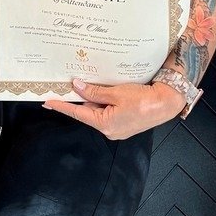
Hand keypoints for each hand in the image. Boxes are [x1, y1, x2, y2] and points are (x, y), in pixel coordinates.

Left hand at [42, 79, 185, 139]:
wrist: (167, 103)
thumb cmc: (144, 99)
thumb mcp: (116, 93)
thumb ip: (94, 91)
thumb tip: (77, 86)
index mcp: (105, 124)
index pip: (77, 113)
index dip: (62, 106)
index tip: (48, 101)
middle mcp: (109, 130)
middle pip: (88, 112)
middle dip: (80, 98)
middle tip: (67, 86)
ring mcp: (117, 128)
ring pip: (98, 111)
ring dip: (94, 99)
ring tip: (89, 85)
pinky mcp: (124, 124)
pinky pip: (108, 112)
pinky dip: (104, 102)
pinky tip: (103, 91)